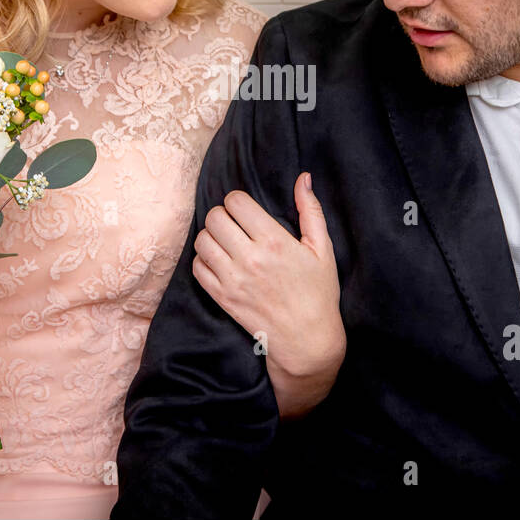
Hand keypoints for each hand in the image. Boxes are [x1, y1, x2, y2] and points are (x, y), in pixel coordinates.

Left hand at [193, 172, 344, 418]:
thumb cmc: (318, 293)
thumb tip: (304, 178)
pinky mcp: (222, 298)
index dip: (239, 201)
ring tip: (227, 243)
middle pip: (214, 217)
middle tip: (235, 225)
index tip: (247, 211)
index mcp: (274, 242)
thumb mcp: (322, 249)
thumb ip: (310, 210)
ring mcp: (232, 280)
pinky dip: (204, 260)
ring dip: (212, 237)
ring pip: (202, 240)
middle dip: (223, 216)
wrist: (307, 341)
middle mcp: (250, 259)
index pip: (236, 202)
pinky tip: (220, 262)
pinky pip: (197, 268)